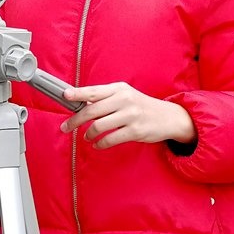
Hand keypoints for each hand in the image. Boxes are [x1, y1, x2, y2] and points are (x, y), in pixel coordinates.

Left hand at [59, 82, 194, 148]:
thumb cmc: (141, 106)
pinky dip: (100, 144)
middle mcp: (124, 99)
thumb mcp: (125, 96)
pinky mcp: (135, 131)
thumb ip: (105, 99)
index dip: (77, 93)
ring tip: (86, 137)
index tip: (64, 95)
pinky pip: (110, 139)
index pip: (93, 91)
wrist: (168, 117)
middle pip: (92, 110)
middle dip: (75, 120)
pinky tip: (97, 144)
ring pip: (99, 126)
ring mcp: (130, 115)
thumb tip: (80, 104)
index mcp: (119, 89)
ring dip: (88, 134)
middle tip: (65, 127)